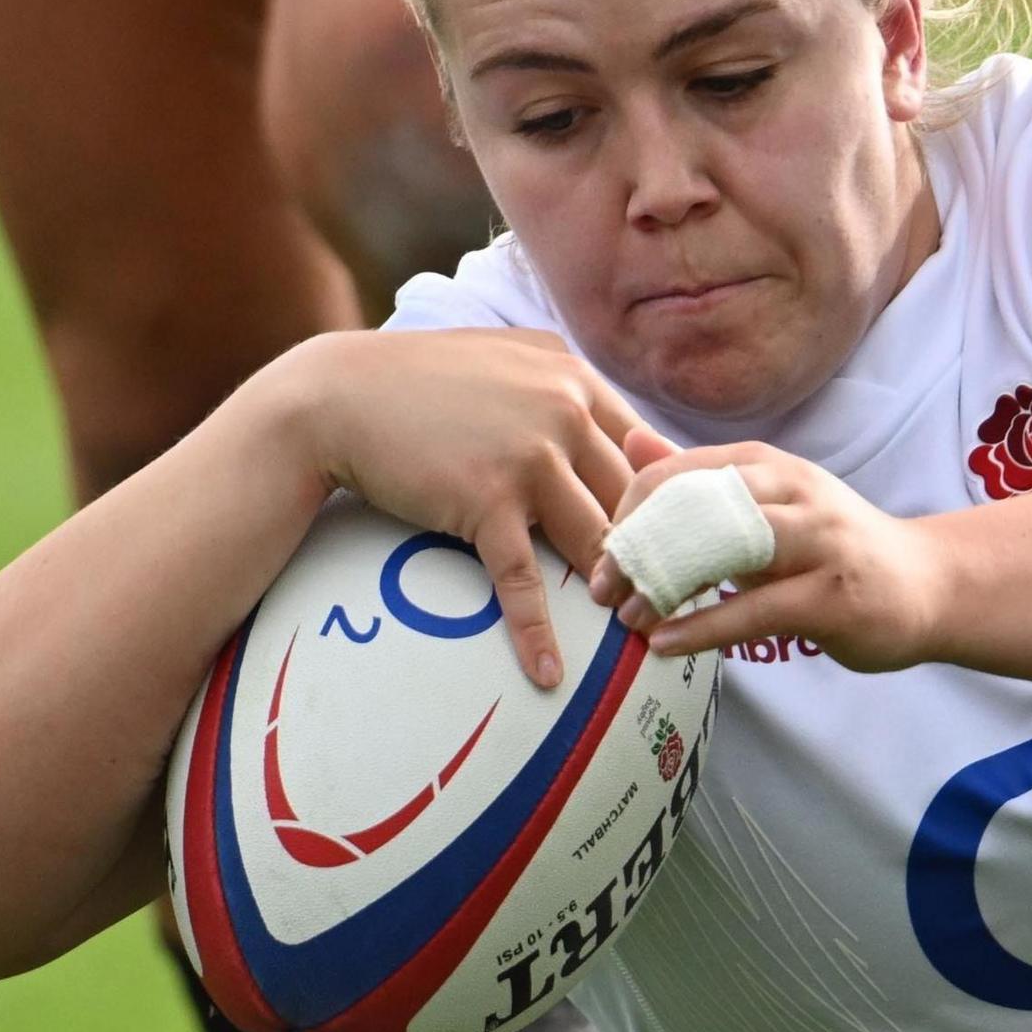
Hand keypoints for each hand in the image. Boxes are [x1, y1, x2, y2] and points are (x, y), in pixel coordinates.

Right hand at [266, 329, 677, 687]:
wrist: (340, 396)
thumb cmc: (422, 381)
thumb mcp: (509, 359)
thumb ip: (565, 388)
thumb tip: (618, 431)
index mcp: (577, 381)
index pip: (648, 450)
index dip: (672, 502)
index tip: (691, 543)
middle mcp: (564, 412)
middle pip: (636, 500)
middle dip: (661, 554)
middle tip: (681, 604)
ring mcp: (528, 457)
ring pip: (596, 541)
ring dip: (618, 595)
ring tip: (637, 638)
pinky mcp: (485, 500)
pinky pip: (522, 579)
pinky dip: (538, 632)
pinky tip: (549, 672)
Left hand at [585, 446, 948, 673]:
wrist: (928, 583)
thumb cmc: (833, 547)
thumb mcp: (765, 504)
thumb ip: (700, 480)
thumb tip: (631, 443)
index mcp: (767, 465)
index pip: (677, 471)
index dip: (628, 510)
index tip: (603, 553)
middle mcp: (792, 492)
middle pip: (693, 505)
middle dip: (638, 548)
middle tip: (602, 589)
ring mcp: (817, 541)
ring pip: (722, 551)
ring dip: (665, 588)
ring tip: (628, 619)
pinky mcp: (832, 595)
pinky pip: (754, 610)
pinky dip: (702, 628)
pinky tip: (666, 644)